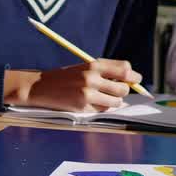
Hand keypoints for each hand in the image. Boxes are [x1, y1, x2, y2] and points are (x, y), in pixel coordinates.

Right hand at [10, 59, 142, 111]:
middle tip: (118, 92)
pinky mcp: (82, 108)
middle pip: (123, 88)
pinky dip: (100, 109)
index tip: (135, 80)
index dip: (133, 76)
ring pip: (116, 102)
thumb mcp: (85, 68)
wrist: (40, 86)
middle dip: (124, 92)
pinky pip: (102, 111)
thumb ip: (105, 72)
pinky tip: (90, 103)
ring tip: (103, 98)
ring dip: (113, 102)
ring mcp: (87, 94)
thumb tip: (130, 81)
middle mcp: (92, 78)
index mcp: (94, 64)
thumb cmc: (65, 77)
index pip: (124, 69)